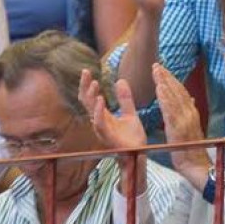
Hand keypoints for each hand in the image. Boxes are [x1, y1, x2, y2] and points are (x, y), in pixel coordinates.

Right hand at [79, 70, 146, 193]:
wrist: (140, 153)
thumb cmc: (133, 137)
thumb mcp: (130, 114)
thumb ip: (125, 99)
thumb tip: (120, 80)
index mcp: (103, 116)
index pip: (91, 97)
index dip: (87, 85)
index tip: (87, 70)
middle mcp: (99, 121)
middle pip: (86, 102)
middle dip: (84, 86)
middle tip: (86, 71)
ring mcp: (102, 129)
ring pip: (90, 111)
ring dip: (91, 96)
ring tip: (94, 83)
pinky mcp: (107, 136)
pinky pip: (99, 123)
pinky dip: (99, 111)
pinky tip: (101, 100)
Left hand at [152, 63, 209, 190]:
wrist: (196, 165)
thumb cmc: (191, 149)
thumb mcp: (190, 127)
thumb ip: (189, 112)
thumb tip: (190, 99)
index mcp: (191, 113)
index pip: (181, 92)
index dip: (171, 79)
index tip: (162, 69)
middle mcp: (189, 113)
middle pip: (177, 91)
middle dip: (166, 77)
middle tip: (156, 65)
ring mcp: (184, 119)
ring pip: (173, 97)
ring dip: (164, 83)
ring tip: (156, 71)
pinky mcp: (178, 127)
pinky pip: (170, 110)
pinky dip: (165, 98)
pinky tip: (159, 88)